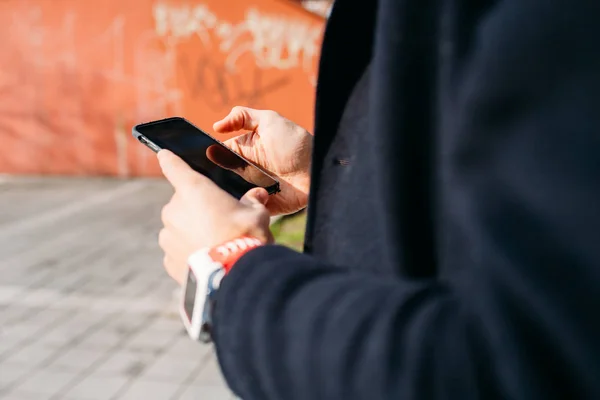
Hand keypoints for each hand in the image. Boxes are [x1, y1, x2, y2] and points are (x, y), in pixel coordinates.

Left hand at [157, 150, 272, 284]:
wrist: (232, 274)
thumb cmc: (244, 236)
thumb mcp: (257, 214)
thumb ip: (253, 202)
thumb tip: (258, 195)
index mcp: (193, 189)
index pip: (174, 166)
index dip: (169, 160)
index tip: (164, 155)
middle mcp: (174, 209)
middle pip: (182, 202)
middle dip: (197, 208)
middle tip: (221, 220)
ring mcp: (168, 235)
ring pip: (178, 227)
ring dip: (191, 231)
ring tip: (216, 244)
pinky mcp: (168, 259)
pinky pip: (178, 250)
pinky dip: (189, 252)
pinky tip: (208, 259)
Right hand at [209, 106, 312, 215]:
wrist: (317, 169)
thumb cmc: (294, 143)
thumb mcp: (269, 121)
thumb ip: (242, 117)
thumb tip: (215, 127)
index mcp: (242, 153)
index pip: (216, 156)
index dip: (205, 158)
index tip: (193, 159)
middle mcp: (244, 172)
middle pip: (218, 177)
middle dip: (210, 178)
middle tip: (202, 178)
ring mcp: (252, 190)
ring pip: (229, 194)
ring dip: (224, 193)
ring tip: (218, 192)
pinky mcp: (262, 206)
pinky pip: (245, 208)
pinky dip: (240, 207)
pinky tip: (237, 202)